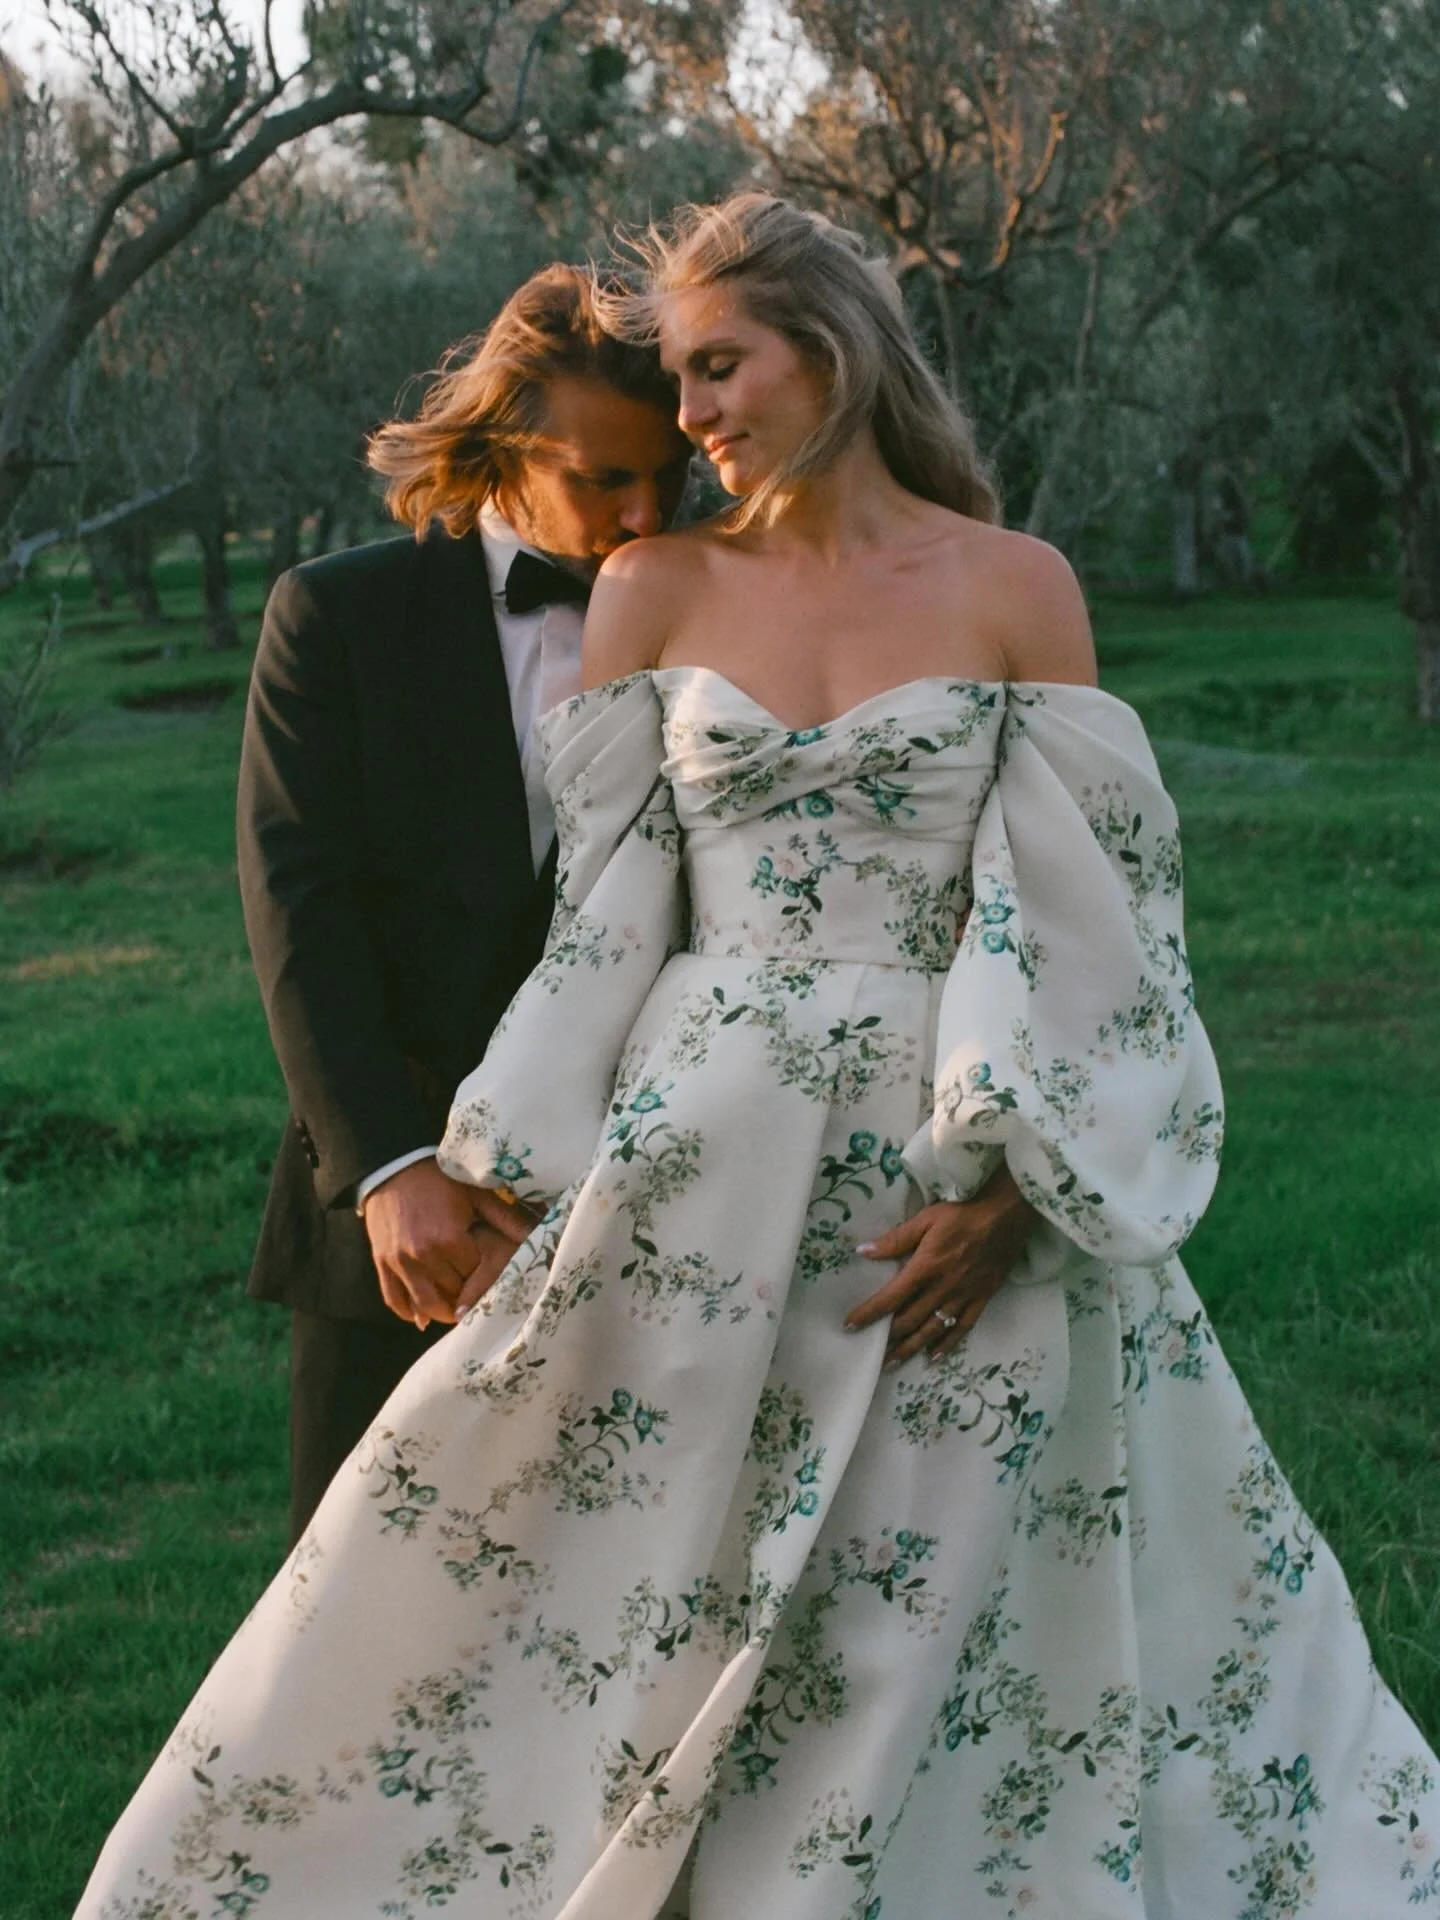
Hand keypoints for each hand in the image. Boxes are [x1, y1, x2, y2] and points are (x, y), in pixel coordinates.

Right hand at [362, 1159, 536, 1329]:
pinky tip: (422, 1318)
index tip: (493, 1278)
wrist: (392, 1167)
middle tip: (478, 1299)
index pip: (476, 1277)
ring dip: (442, 1313)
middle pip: (452, 1293)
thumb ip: (507, 1220)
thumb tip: (538, 1236)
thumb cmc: (439, 1178)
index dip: (486, 1278)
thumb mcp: (477, 1195)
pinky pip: (394, 1299)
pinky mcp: (382, 1264)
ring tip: (456, 1312)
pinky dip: (408, 1312)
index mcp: (450, 1239)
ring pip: (425, 1305)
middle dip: (466, 1296)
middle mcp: (423, 1256)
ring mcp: (400, 1262)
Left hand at [844, 1164, 1036, 1366]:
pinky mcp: (982, 1298)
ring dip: (911, 1348)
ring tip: (893, 1363)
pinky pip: (962, 1328)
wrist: (1007, 1214)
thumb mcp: (925, 1219)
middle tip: (871, 1354)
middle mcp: (943, 1288)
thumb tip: (863, 1252)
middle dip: (888, 1339)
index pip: (891, 1297)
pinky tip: (933, 1356)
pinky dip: (947, 1344)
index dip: (869, 1313)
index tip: (850, 1326)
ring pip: (933, 1330)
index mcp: (925, 1267)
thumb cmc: (963, 1212)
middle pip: (910, 1321)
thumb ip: (895, 1239)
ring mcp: (964, 1296)